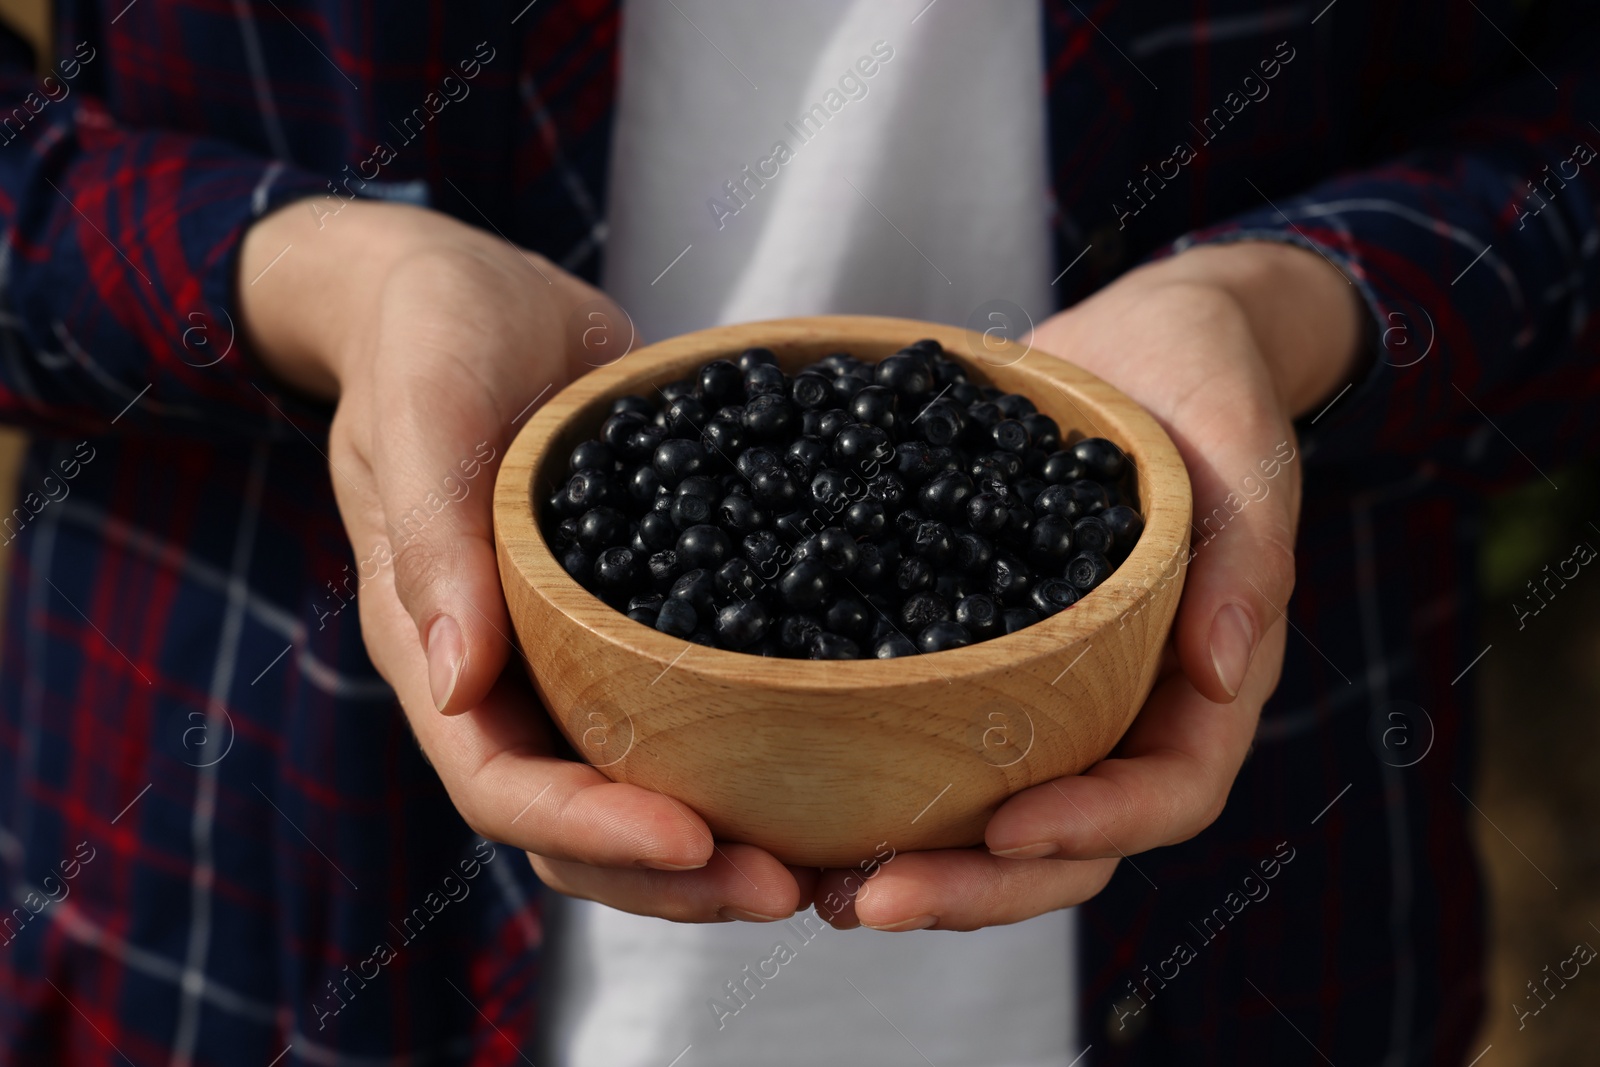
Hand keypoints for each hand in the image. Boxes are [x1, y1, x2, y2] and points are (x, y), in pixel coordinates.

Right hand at [239, 200, 812, 922]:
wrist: (473, 293)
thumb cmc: (429, 336)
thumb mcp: (424, 409)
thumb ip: (432, 539)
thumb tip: (455, 683)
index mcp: (436, 649)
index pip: (500, 785)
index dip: (594, 829)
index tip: (697, 839)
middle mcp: (503, 677)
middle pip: (579, 825)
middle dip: (677, 873)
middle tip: (790, 885)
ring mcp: (568, 659)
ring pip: (637, 790)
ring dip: (722, 842)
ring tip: (824, 861)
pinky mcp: (631, 624)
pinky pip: (686, 712)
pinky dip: (747, 756)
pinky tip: (835, 761)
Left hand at [817, 242, 1365, 930]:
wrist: (1142, 343)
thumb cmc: (1211, 387)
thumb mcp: (1244, 452)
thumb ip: (1248, 558)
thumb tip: (1221, 673)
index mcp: (1202, 684)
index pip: (1167, 793)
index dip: (1094, 824)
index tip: (1007, 826)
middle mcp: (1126, 710)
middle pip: (1065, 841)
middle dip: (975, 884)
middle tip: (870, 900)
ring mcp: (1054, 696)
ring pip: (995, 816)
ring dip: (918, 864)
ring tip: (823, 889)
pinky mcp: (987, 662)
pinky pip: (941, 741)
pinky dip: (884, 783)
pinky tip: (809, 804)